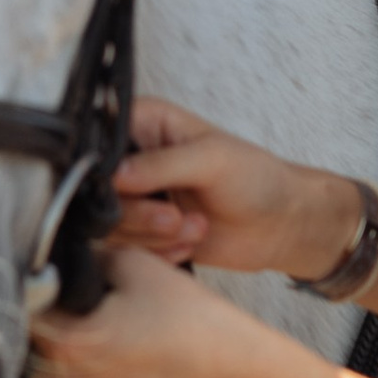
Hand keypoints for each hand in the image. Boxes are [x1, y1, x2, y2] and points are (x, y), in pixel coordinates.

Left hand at [30, 241, 289, 377]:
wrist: (236, 377)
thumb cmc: (191, 319)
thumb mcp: (136, 264)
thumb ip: (88, 258)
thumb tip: (62, 258)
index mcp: (69, 342)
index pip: (26, 310)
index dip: (38, 292)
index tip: (52, 284)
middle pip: (34, 348)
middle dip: (50, 328)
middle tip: (81, 312)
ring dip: (63, 361)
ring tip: (103, 341)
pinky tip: (117, 369)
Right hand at [110, 96, 362, 279]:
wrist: (280, 224)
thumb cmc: (255, 176)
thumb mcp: (211, 159)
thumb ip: (161, 164)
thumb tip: (114, 175)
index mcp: (143, 124)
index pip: (97, 141)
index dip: (103, 169)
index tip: (127, 189)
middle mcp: (133, 160)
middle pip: (97, 191)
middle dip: (138, 212)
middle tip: (174, 217)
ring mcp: (137, 199)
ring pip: (111, 225)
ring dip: (153, 235)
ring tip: (193, 227)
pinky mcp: (144, 233)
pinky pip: (129, 250)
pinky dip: (160, 253)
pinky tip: (191, 244)